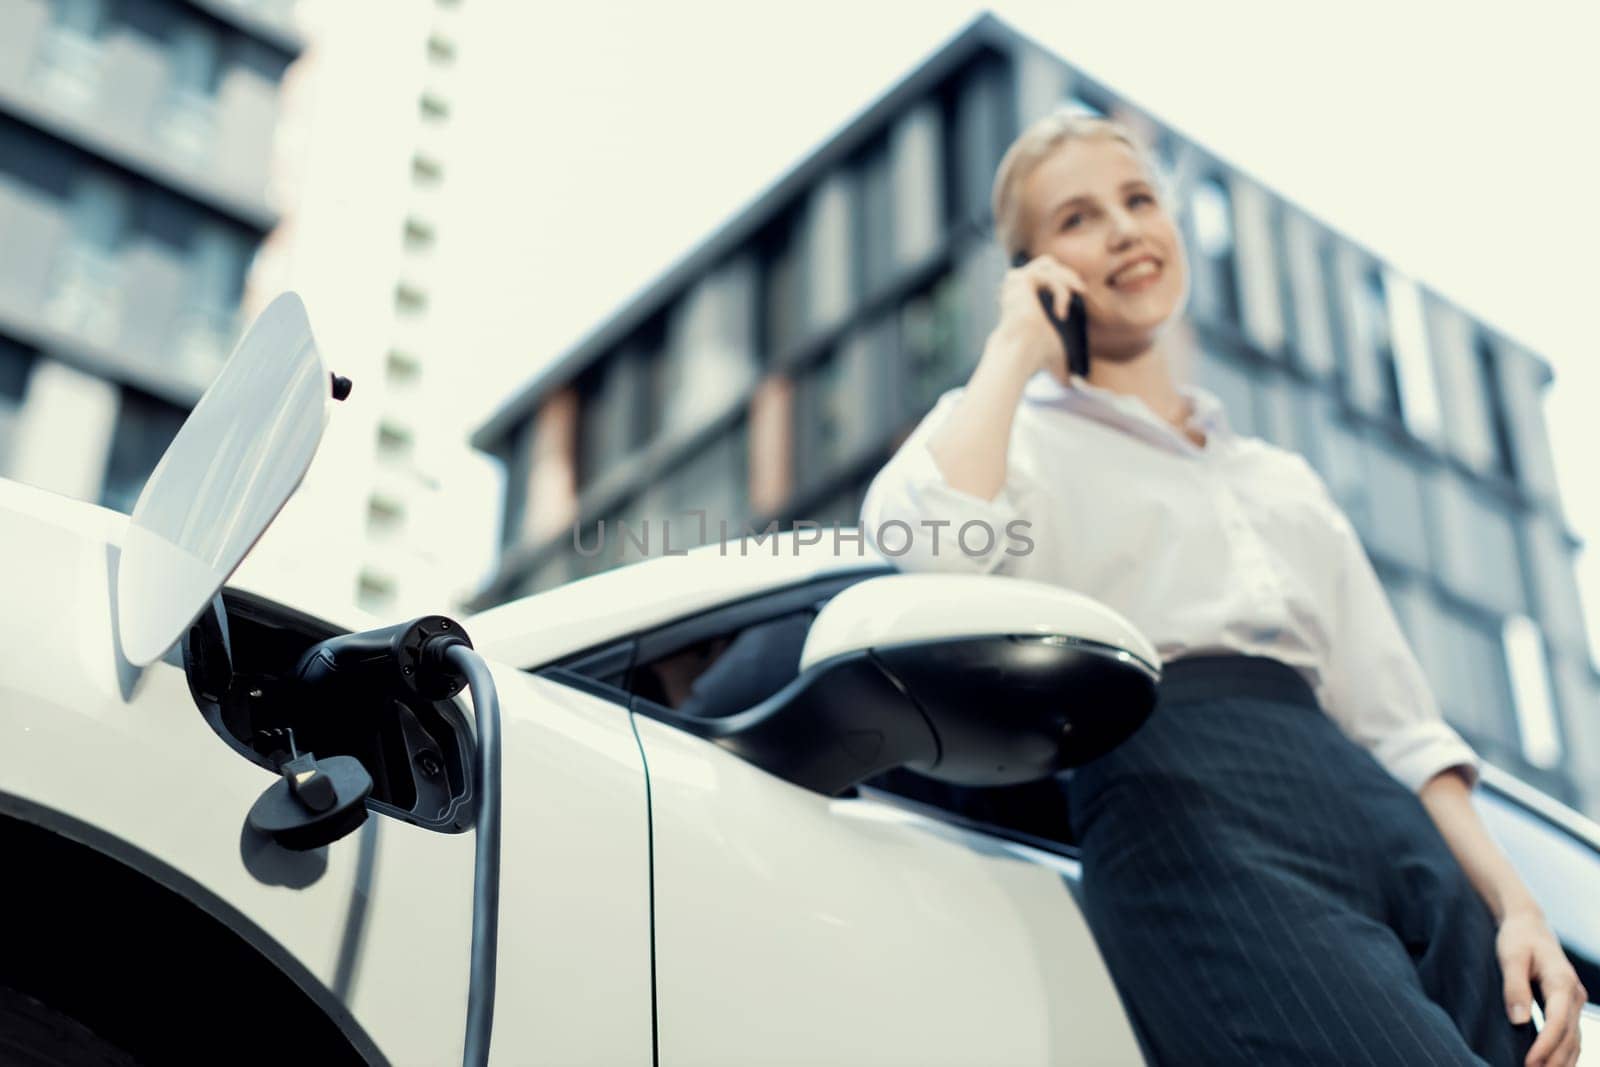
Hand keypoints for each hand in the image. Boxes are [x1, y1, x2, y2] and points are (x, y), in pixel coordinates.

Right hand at [992, 254, 1085, 379]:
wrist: (1021, 352)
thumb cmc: (1034, 354)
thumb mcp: (1055, 346)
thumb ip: (1062, 354)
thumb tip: (1072, 385)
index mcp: (1022, 294)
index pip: (1046, 272)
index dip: (1065, 279)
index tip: (1080, 294)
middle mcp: (1016, 284)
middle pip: (1048, 263)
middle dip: (1067, 275)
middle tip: (1080, 291)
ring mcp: (1016, 280)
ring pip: (1050, 265)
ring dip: (1066, 279)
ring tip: (1077, 294)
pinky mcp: (1022, 281)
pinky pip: (1050, 277)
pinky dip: (1061, 292)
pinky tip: (1061, 311)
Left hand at [1497, 910, 1586, 1066]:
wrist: (1529, 923)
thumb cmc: (1517, 938)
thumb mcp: (1510, 957)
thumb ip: (1514, 987)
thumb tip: (1519, 1020)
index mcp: (1561, 982)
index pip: (1558, 1022)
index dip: (1546, 1046)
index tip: (1530, 1064)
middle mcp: (1574, 995)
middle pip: (1569, 1037)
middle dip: (1554, 1061)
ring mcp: (1574, 1001)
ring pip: (1574, 1040)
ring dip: (1561, 1062)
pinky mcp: (1567, 1006)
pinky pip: (1571, 1035)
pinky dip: (1565, 1053)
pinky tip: (1552, 1066)